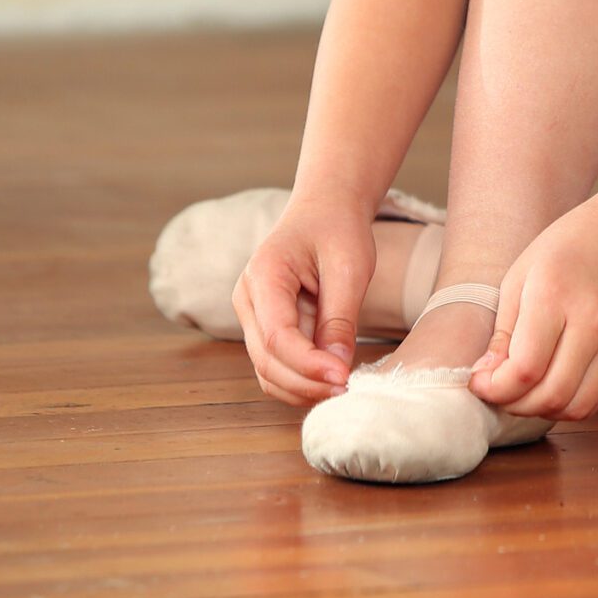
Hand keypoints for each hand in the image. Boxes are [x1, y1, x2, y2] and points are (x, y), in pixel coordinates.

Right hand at [232, 199, 376, 407]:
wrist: (325, 210)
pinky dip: (299, 380)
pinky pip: (275, 366)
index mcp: (264, 274)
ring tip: (342, 384)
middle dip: (307, 383)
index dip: (309, 364)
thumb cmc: (337, 229)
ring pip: (267, 371)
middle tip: (348, 387)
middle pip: (267, 360)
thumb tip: (338, 368)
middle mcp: (247, 299)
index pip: (278, 335)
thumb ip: (340, 318)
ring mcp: (252, 316)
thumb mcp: (349, 266)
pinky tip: (329, 378)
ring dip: (302, 388)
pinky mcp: (264, 328)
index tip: (344, 376)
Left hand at [467, 191, 597, 423]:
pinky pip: (595, 399)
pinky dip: (568, 405)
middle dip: (514, 404)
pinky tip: (551, 387)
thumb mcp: (522, 274)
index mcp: (554, 294)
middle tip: (498, 389)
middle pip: (550, 394)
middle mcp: (590, 322)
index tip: (479, 381)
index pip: (524, 368)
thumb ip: (504, 330)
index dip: (494, 388)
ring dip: (542, 410)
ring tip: (524, 391)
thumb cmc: (570, 246)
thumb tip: (486, 377)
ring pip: (575, 407)